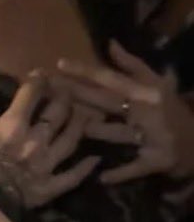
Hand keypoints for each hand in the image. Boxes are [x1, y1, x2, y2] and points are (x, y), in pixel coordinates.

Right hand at [0, 61, 100, 206]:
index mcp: (13, 124)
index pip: (32, 93)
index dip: (37, 80)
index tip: (39, 74)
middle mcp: (36, 142)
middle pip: (59, 112)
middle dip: (64, 96)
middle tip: (65, 90)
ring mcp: (45, 166)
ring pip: (72, 139)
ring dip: (80, 123)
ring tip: (84, 114)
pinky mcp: (48, 189)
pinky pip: (72, 177)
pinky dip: (85, 168)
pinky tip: (95, 159)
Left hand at [57, 41, 193, 184]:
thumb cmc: (170, 110)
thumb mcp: (156, 85)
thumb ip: (132, 65)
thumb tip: (110, 43)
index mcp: (146, 91)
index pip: (111, 78)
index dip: (86, 71)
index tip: (59, 63)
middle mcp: (149, 110)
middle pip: (108, 102)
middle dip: (79, 95)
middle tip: (52, 89)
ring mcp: (153, 136)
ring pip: (119, 133)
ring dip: (99, 132)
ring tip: (80, 130)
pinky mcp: (157, 160)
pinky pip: (134, 168)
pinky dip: (119, 173)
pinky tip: (101, 177)